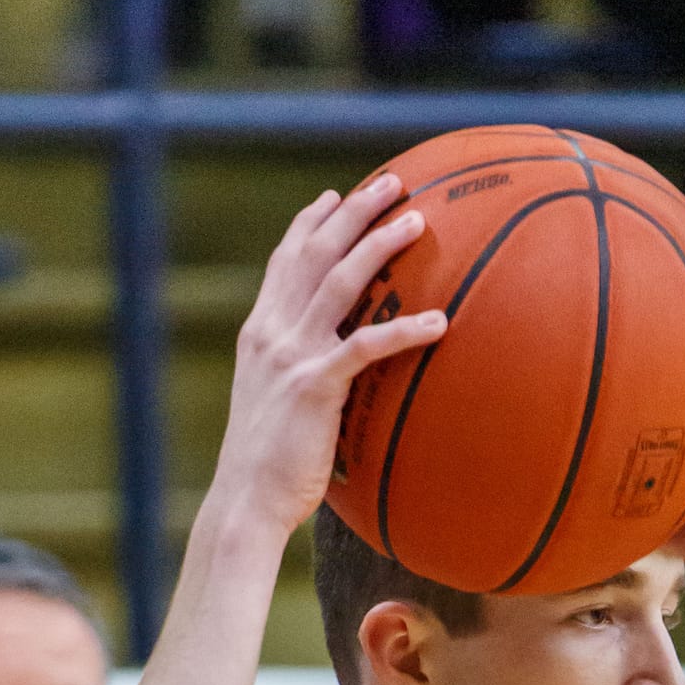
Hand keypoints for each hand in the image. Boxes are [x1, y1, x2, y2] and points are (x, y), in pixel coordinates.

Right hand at [209, 174, 447, 542]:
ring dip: (380, 245)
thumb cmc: (265, 469)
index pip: (284, 262)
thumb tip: (329, 378)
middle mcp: (272, 333)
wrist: (245, 502)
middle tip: (391, 183)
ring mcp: (292, 356)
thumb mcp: (274, 408)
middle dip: (354, 212)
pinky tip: (439, 321)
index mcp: (259, 334)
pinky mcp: (315, 386)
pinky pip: (367, 346)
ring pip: (340, 281)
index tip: (334, 197)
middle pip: (316, 253)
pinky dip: (404, 330)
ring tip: (416, 220)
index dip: (309, 224)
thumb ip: (296, 377)